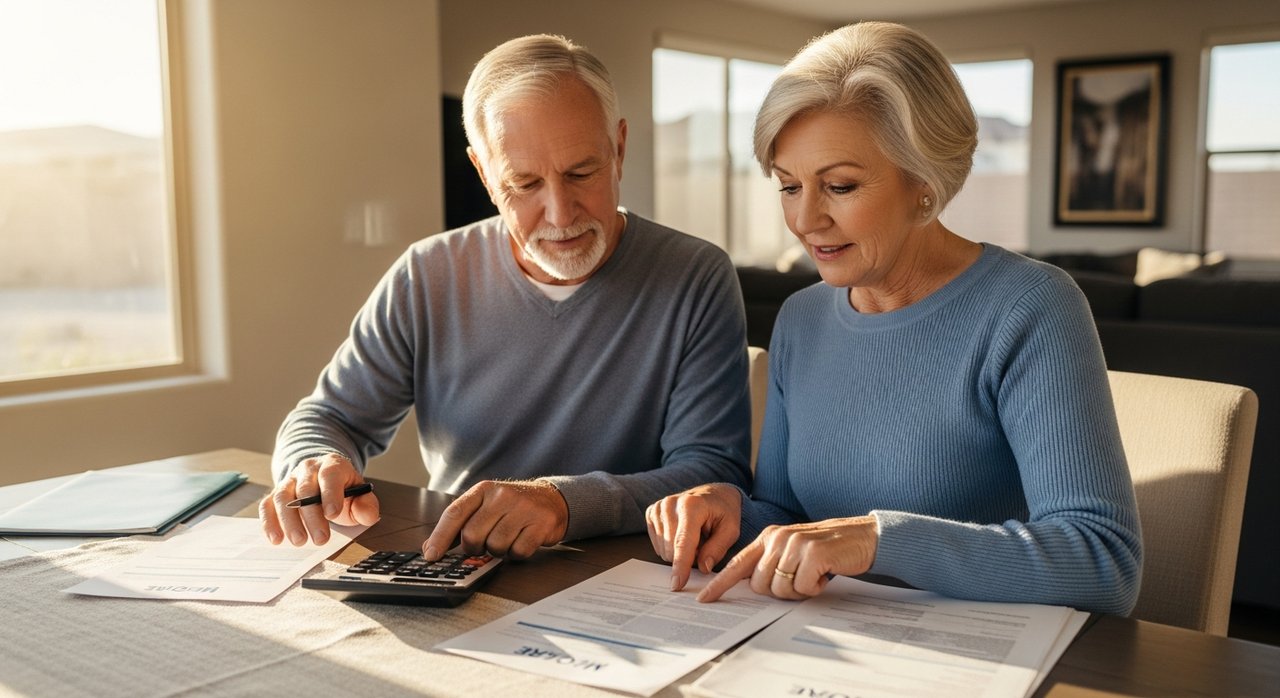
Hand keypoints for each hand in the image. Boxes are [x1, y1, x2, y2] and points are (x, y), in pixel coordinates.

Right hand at [260, 453, 379, 545]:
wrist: (324, 479)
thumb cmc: (343, 491)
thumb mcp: (360, 495)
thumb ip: (367, 506)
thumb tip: (367, 515)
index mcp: (332, 465)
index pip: (330, 475)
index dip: (330, 494)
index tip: (332, 514)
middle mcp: (308, 469)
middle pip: (305, 489)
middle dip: (312, 516)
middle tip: (320, 539)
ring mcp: (290, 480)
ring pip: (283, 497)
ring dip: (289, 521)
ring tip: (299, 541)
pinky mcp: (276, 494)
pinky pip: (267, 505)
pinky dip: (269, 522)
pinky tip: (276, 539)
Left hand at [421, 480, 567, 560]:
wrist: (551, 499)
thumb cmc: (513, 507)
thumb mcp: (485, 506)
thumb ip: (459, 525)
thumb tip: (430, 547)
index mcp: (483, 490)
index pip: (454, 514)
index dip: (440, 537)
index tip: (431, 555)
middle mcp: (502, 496)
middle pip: (472, 535)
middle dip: (476, 548)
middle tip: (486, 543)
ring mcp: (522, 509)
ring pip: (495, 546)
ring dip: (499, 551)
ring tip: (507, 538)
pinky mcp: (540, 524)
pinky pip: (518, 552)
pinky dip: (517, 553)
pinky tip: (522, 540)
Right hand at [645, 483, 741, 590]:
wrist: (713, 494)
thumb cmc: (723, 512)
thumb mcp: (731, 530)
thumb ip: (717, 549)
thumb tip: (703, 567)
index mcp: (692, 506)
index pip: (683, 542)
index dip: (681, 566)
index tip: (677, 584)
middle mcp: (671, 503)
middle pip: (671, 549)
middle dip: (688, 557)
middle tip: (703, 545)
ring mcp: (659, 507)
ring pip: (663, 549)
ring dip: (679, 552)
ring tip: (694, 538)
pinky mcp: (652, 512)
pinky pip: (657, 544)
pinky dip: (671, 546)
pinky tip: (681, 534)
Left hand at [697, 515, 878, 602]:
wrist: (863, 536)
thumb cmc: (826, 550)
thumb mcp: (793, 551)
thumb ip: (770, 563)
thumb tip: (751, 587)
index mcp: (769, 538)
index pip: (737, 564)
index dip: (720, 584)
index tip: (703, 599)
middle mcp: (778, 538)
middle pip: (760, 586)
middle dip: (779, 591)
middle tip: (800, 579)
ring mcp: (795, 544)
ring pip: (779, 589)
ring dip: (798, 590)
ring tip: (813, 574)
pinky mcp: (813, 554)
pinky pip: (803, 588)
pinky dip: (815, 588)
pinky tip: (825, 573)